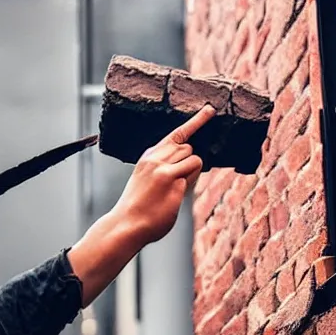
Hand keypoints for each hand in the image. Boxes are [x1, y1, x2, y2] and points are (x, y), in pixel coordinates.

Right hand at [114, 104, 215, 244]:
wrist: (125, 225)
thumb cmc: (139, 206)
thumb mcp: (148, 179)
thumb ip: (166, 166)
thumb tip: (191, 161)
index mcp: (150, 155)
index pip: (177, 133)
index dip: (196, 121)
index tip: (210, 109)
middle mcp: (155, 156)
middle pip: (189, 147)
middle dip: (189, 162)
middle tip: (176, 182)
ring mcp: (163, 166)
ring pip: (194, 158)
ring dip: (191, 173)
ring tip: (172, 189)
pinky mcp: (170, 177)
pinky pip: (193, 174)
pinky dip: (188, 184)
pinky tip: (171, 196)